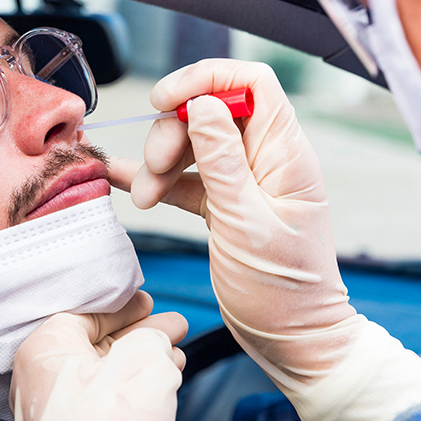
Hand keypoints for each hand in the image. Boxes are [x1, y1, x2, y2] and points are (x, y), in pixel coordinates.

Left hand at [10, 290, 187, 420]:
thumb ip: (151, 338)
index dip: (123, 307)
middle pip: (97, 345)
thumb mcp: (143, 358)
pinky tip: (163, 385)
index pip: (85, 314)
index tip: (147, 302)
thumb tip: (157, 342)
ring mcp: (54, 416)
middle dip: (140, 335)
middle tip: (171, 326)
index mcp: (44, 350)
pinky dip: (134, 391)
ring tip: (175, 354)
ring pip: (105, 377)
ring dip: (143, 364)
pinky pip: (105, 404)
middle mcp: (41, 381)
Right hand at [110, 60, 420, 420]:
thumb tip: (202, 104)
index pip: (251, 83)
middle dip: (172, 133)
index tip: (166, 100)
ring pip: (194, 142)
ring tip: (143, 199)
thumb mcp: (244, 223)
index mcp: (286, 155)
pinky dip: (158, 179)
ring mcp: (246, 181)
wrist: (293, 342)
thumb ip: (222, 160)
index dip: (206, 78)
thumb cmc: (281, 291)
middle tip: (153, 170)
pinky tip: (127, 182)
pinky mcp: (226, 204)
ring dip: (161, 162)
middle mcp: (268, 160)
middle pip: (212, 111)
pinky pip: (187, 176)